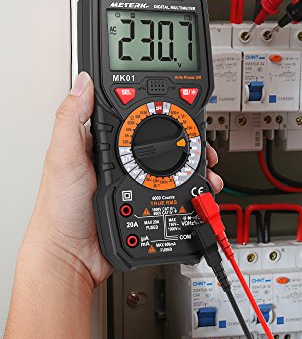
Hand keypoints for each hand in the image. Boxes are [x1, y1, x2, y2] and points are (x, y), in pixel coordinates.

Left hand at [25, 72, 222, 287]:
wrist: (73, 255)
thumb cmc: (60, 209)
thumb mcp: (63, 158)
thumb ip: (71, 119)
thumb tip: (82, 83)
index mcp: (102, 142)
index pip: (134, 115)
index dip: (156, 107)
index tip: (177, 102)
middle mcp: (121, 158)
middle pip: (161, 139)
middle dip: (185, 137)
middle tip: (198, 137)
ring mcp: (135, 178)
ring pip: (173, 163)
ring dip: (192, 162)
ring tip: (204, 163)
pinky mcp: (146, 197)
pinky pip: (174, 187)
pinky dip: (190, 185)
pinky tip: (197, 185)